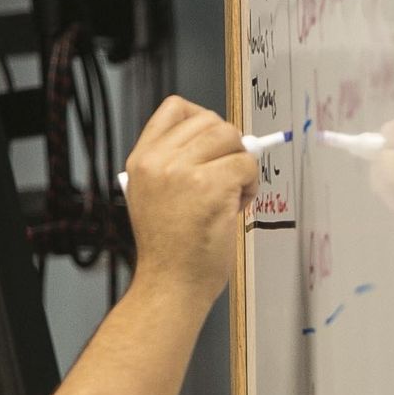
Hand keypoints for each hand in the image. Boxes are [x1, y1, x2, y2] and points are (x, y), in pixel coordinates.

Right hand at [122, 97, 258, 304]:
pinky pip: (247, 165)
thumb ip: (178, 164)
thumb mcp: (153, 196)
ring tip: (233, 194)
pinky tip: (237, 207)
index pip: (175, 109)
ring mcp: (183, 171)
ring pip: (232, 138)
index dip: (203, 119)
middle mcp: (158, 160)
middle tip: (228, 177)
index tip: (215, 143)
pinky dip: (251, 185)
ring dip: (242, 164)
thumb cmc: (170, 250)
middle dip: (229, 146)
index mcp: (141, 160)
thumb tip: (225, 142)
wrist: (170, 285)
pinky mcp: (211, 185)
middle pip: (211, 121)